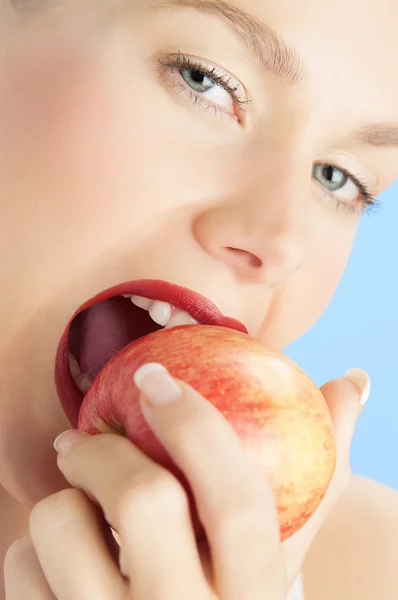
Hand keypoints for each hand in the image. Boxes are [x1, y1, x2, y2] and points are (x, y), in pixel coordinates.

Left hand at [4, 364, 367, 598]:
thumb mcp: (280, 555)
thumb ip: (319, 475)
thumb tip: (353, 381)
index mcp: (252, 597)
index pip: (235, 502)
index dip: (196, 425)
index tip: (155, 377)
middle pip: (142, 500)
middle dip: (101, 449)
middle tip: (80, 440)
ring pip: (59, 527)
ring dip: (60, 501)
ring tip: (74, 513)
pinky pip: (18, 567)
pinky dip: (30, 548)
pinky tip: (56, 565)